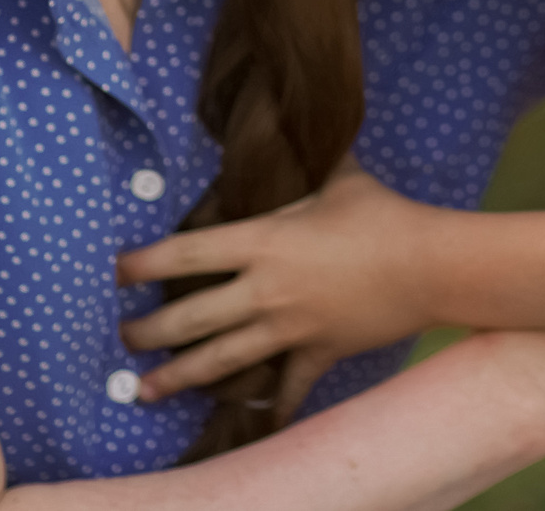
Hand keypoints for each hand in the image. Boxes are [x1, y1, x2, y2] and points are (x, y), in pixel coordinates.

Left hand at [116, 157, 444, 414]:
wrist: (428, 266)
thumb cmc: (382, 215)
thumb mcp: (339, 177)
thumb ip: (307, 160)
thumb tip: (293, 123)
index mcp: (262, 241)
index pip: (186, 254)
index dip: (143, 264)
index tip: (115, 273)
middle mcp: (265, 290)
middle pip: (190, 318)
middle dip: (147, 333)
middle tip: (122, 339)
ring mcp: (289, 328)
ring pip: (221, 360)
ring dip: (179, 378)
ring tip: (144, 391)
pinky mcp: (316, 353)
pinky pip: (286, 389)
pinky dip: (269, 408)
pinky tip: (253, 422)